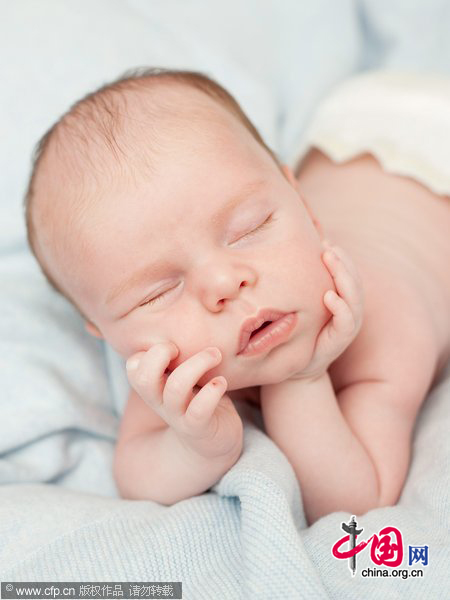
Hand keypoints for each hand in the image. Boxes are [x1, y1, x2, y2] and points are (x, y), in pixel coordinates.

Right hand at [126, 343, 242, 460]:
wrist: (213, 445)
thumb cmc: (199, 400)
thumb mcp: (184, 376)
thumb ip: (179, 357)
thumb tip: (186, 319)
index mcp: (155, 386)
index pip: (133, 366)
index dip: (149, 352)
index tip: (175, 346)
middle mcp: (161, 401)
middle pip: (143, 377)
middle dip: (160, 354)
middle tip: (182, 348)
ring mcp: (179, 416)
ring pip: (176, 387)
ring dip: (198, 363)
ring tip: (215, 354)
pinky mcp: (199, 427)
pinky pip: (200, 410)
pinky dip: (213, 391)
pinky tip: (222, 382)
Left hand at [291, 241, 363, 381]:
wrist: (294, 368)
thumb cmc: (296, 330)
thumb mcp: (298, 304)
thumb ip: (299, 283)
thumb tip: (286, 253)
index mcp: (341, 299)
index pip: (347, 273)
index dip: (340, 256)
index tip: (324, 240)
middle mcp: (348, 310)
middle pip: (353, 280)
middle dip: (343, 261)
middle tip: (328, 246)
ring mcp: (347, 325)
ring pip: (354, 297)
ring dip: (343, 276)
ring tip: (330, 259)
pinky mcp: (340, 341)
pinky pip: (346, 322)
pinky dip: (341, 307)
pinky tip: (329, 296)